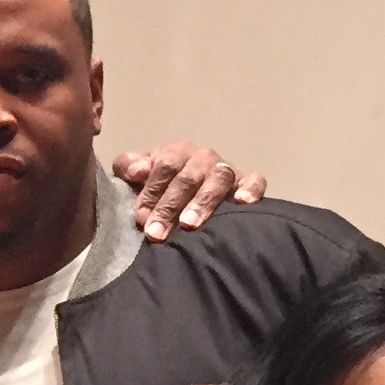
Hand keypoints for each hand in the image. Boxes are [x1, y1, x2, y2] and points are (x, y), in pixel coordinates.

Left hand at [110, 143, 266, 240]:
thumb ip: (129, 167)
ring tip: (189, 225)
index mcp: (176, 152)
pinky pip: (255, 181)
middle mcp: (203, 158)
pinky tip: (243, 203)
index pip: (165, 166)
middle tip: (156, 232)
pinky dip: (252, 189)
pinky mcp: (247, 183)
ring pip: (219, 178)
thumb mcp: (137, 174)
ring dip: (203, 202)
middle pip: (188, 176)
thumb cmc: (159, 186)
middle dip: (170, 206)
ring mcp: (226, 170)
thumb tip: (136, 171)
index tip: (140, 217)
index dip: (152, 191)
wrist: (184, 194)